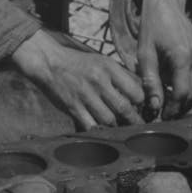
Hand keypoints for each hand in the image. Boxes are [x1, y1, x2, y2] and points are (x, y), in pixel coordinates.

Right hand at [10, 30, 143, 129]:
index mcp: (109, 68)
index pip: (135, 91)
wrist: (50, 63)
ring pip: (109, 120)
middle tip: (136, 125)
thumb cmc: (79, 64)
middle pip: (124, 108)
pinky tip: (101, 130)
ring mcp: (85, 95)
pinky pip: (90, 126)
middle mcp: (99, 81)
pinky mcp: (73, 107)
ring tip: (119, 127)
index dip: (141, 103)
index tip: (141, 108)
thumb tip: (140, 94)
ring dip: (115, 127)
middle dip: (133, 121)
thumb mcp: (102, 61)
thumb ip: (120, 76)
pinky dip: (98, 131)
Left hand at [137, 0, 191, 118]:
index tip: (162, 116)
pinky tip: (177, 86)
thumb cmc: (152, 26)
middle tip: (168, 113)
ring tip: (172, 103)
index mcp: (182, 55)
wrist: (165, 3)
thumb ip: (150, 81)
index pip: (182, 93)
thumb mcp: (145, 53)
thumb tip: (154, 106)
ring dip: (189, 98)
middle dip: (183, 107)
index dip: (173, 108)